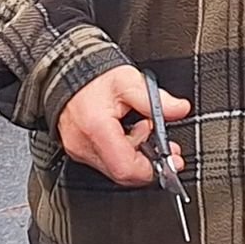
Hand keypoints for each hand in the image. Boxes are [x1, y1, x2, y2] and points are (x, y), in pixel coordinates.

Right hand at [56, 64, 190, 187]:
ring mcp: (78, 150)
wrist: (65, 71)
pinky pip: (104, 161)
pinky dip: (121, 152)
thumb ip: (157, 99)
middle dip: (147, 161)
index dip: (151, 169)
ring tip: (142, 129)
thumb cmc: (93, 76)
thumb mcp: (129, 81)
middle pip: (123, 173)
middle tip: (163, 145)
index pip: (126, 168)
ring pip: (114, 169)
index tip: (169, 160)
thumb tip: (180, 110)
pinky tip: (126, 133)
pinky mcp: (76, 150)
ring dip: (135, 155)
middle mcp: (84, 145)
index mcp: (97, 128)